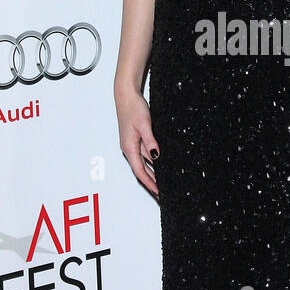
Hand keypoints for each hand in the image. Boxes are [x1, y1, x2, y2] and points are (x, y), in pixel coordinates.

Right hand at [114, 83, 159, 197]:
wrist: (126, 95)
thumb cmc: (133, 108)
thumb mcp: (144, 124)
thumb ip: (150, 141)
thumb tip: (156, 156)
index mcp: (129, 147)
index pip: (140, 171)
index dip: (149, 183)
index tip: (158, 193)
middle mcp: (129, 148)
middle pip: (142, 170)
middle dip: (152, 182)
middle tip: (161, 193)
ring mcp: (132, 144)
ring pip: (144, 163)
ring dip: (153, 173)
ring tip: (163, 183)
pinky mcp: (135, 139)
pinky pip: (145, 154)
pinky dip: (152, 162)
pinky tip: (159, 164)